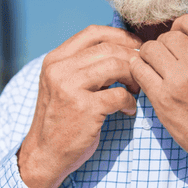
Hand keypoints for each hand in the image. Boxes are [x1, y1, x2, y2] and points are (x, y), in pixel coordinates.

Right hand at [19, 25, 143, 187]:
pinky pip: (120, 94)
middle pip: (110, 48)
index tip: (136, 48)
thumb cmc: (62, 117)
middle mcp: (59, 69)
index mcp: (55, 59)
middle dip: (132, 59)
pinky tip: (128, 110)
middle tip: (142, 74)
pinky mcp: (84, 108)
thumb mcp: (63, 83)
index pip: (94, 33)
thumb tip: (125, 46)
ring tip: (136, 90)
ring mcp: (70, 88)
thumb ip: (84, 64)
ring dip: (134, 77)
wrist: (45, 154)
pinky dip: (130, 101)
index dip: (121, 36)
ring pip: (117, 66)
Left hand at [130, 13, 187, 180]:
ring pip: (150, 50)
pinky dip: (139, 69)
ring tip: (157, 69)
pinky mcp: (163, 99)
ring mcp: (179, 80)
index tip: (179, 39)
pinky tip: (146, 76)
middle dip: (165, 46)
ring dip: (150, 57)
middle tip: (168, 60)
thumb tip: (185, 37)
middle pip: (167, 37)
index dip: (180, 27)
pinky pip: (139, 70)